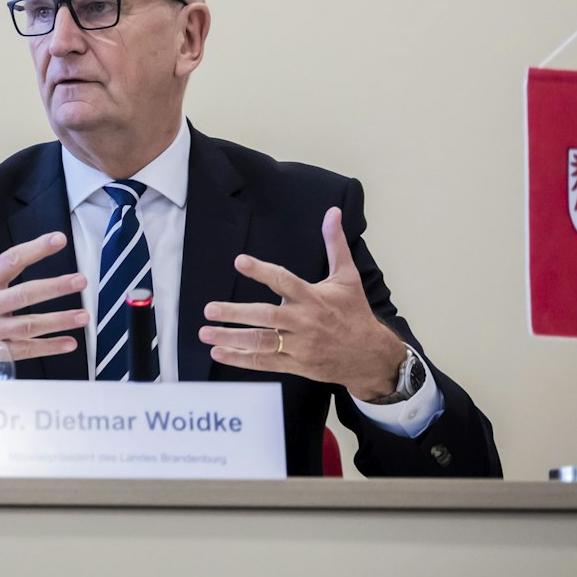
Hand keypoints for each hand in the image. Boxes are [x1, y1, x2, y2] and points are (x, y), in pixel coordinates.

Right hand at [0, 199, 88, 392]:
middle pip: (25, 295)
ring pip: (29, 326)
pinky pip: (25, 351)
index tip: (59, 239)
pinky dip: (48, 348)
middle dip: (55, 287)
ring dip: (59, 320)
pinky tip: (70, 343)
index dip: (35, 249)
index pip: (10, 260)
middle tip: (81, 280)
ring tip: (85, 314)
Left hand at [198, 207, 406, 400]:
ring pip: (261, 342)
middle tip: (210, 309)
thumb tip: (332, 213)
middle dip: (236, 313)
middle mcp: (304, 322)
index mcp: (313, 298)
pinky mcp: (296, 364)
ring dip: (231, 338)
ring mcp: (299, 345)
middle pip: (266, 316)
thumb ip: (335, 244)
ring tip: (205, 333)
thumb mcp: (348, 277)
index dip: (262, 271)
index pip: (284, 281)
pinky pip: (265, 362)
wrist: (371, 356)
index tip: (240, 261)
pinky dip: (241, 359)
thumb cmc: (355, 313)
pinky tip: (219, 353)